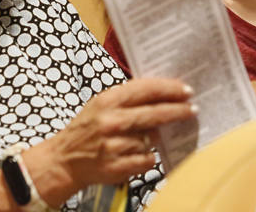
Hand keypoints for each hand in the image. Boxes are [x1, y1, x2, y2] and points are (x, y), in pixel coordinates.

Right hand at [34, 78, 194, 194]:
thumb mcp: (101, 105)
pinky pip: (146, 160)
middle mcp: (110, 122)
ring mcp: (113, 146)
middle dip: (177, 111)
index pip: (145, 89)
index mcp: (107, 101)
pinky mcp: (116, 167)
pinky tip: (137, 154)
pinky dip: (147, 157)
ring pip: (151, 139)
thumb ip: (128, 99)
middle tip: (193, 110)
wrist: (62, 160)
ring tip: (144, 138)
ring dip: (153, 139)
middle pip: (154, 114)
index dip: (169, 88)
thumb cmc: (87, 129)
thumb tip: (165, 94)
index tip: (187, 90)